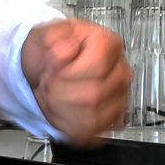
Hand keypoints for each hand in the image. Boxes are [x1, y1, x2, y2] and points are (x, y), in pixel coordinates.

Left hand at [20, 17, 129, 146]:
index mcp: (108, 43)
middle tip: (47, 81)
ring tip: (52, 93)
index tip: (52, 66)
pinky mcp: (111, 118)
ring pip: (90, 115)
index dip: (67, 70)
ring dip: (60, 107)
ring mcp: (118, 96)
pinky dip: (65, 123)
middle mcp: (119, 70)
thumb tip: (67, 49)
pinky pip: (89, 130)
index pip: (97, 67)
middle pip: (92, 94)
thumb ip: (53, 37)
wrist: (48, 64)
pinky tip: (58, 108)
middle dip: (59, 91)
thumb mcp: (44, 33)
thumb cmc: (50, 48)